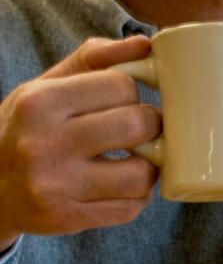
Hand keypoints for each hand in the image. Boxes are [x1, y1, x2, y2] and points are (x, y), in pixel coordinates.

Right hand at [0, 36, 160, 249]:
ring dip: (149, 166)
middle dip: (151, 125)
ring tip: (134, 158)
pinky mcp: (67, 219)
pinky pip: (132, 208)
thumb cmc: (29, 128)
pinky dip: (136, 196)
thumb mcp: (47, 87)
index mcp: (39, 103)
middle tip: (141, 129)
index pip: (121, 85)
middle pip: (138, 124)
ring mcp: (55, 187)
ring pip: (143, 173)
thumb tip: (146, 44)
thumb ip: (96, 59)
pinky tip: (120, 184)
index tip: (125, 101)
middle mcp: (43, 145)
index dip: (132, 92)